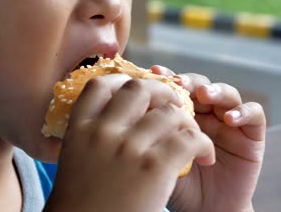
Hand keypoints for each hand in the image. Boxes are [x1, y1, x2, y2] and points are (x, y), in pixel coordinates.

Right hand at [45, 74, 214, 211]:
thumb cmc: (81, 206)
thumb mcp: (76, 161)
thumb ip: (90, 135)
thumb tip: (108, 116)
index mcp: (79, 129)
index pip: (100, 85)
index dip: (123, 81)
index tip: (139, 90)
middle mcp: (103, 132)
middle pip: (139, 89)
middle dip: (161, 92)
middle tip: (173, 105)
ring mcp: (129, 147)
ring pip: (170, 113)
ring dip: (188, 121)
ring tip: (193, 135)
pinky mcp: (155, 167)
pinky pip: (190, 139)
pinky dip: (203, 144)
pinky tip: (205, 155)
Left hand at [152, 66, 265, 211]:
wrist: (204, 211)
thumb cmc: (177, 186)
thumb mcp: (159, 157)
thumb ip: (152, 133)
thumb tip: (134, 106)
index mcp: (181, 114)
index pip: (175, 88)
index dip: (166, 78)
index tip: (153, 72)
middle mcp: (205, 114)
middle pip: (200, 85)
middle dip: (189, 81)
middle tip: (178, 83)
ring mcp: (229, 122)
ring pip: (226, 94)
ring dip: (215, 90)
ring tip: (203, 95)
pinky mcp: (251, 135)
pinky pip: (254, 115)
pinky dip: (243, 112)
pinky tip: (229, 119)